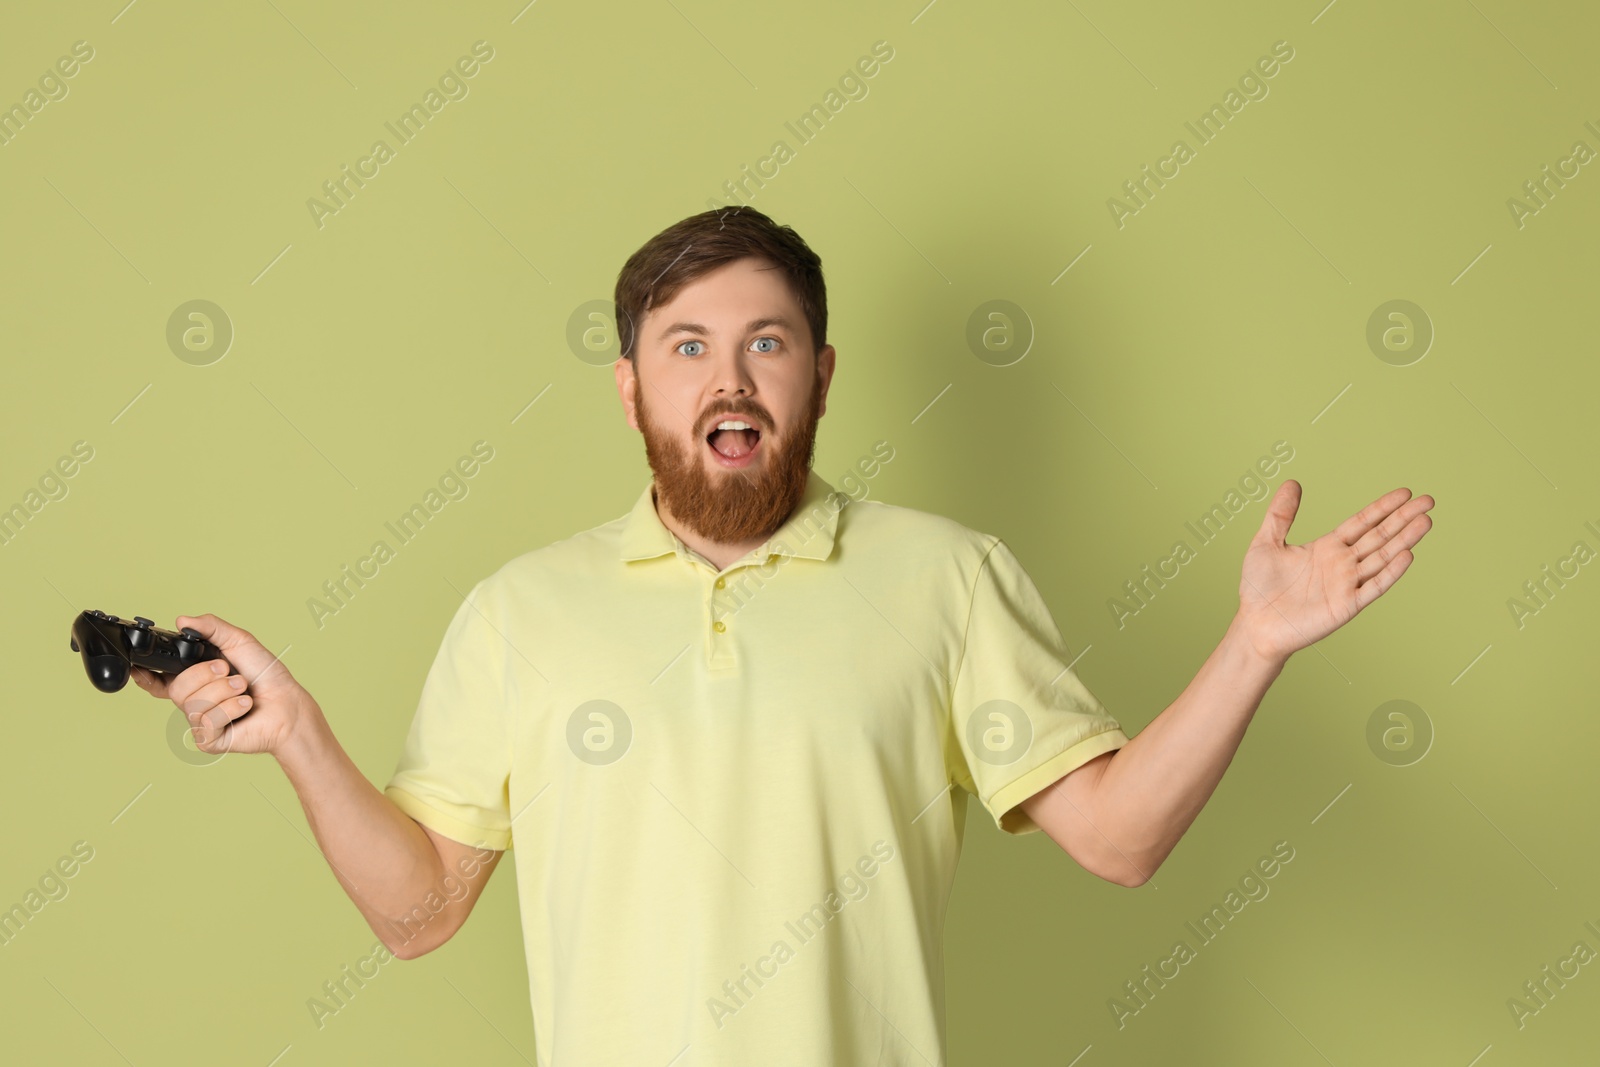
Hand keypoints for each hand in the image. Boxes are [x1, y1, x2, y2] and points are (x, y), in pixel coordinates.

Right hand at [131, 613, 315, 756]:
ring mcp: (199, 723)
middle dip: (206, 675)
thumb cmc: (266, 674)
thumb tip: (183, 620)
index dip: (146, 677)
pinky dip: (232, 708)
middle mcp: (193, 701)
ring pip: (194, 704)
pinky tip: (245, 706)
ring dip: (225, 690)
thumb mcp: (239, 641)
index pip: (159, 681)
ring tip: (243, 688)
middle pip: (177, 688)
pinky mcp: (209, 740)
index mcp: (195, 678)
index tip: (140, 669)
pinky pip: (208, 721)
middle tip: (229, 671)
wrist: (287, 703)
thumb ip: (211, 628)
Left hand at [1235, 481, 1434, 662]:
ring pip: (1382, 557)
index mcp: (1327, 547)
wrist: (1254, 624)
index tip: (1405, 492)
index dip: (1383, 508)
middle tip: (1428, 500)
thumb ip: (1281, 514)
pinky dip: (1390, 572)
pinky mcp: (1346, 605)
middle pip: (1379, 536)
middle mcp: (1342, 564)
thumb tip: (1292, 482)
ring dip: (1404, 540)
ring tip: (1425, 521)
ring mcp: (1346, 584)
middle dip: (1403, 518)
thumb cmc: (1259, 587)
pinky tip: (1407, 555)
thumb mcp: (1266, 543)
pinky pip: (1373, 586)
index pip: (1362, 523)